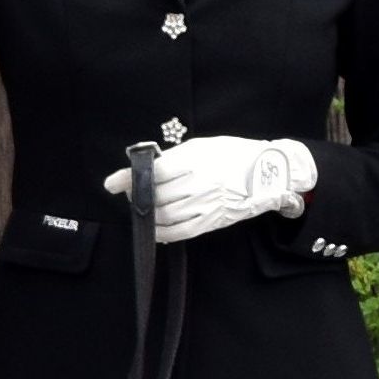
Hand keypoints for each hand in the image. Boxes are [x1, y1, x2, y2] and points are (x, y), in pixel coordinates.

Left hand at [101, 136, 315, 242]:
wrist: (267, 172)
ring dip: (147, 215)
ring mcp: (206, 205)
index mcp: (195, 161)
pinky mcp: (212, 221)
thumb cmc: (232, 153)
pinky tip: (155, 230)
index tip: (111, 182)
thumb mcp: (202, 145)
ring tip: (142, 208)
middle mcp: (198, 184)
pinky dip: (163, 233)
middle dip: (137, 197)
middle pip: (156, 197)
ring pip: (165, 217)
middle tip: (129, 193)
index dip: (129, 178)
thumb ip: (175, 157)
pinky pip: (181, 232)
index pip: (154, 172)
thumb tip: (149, 166)